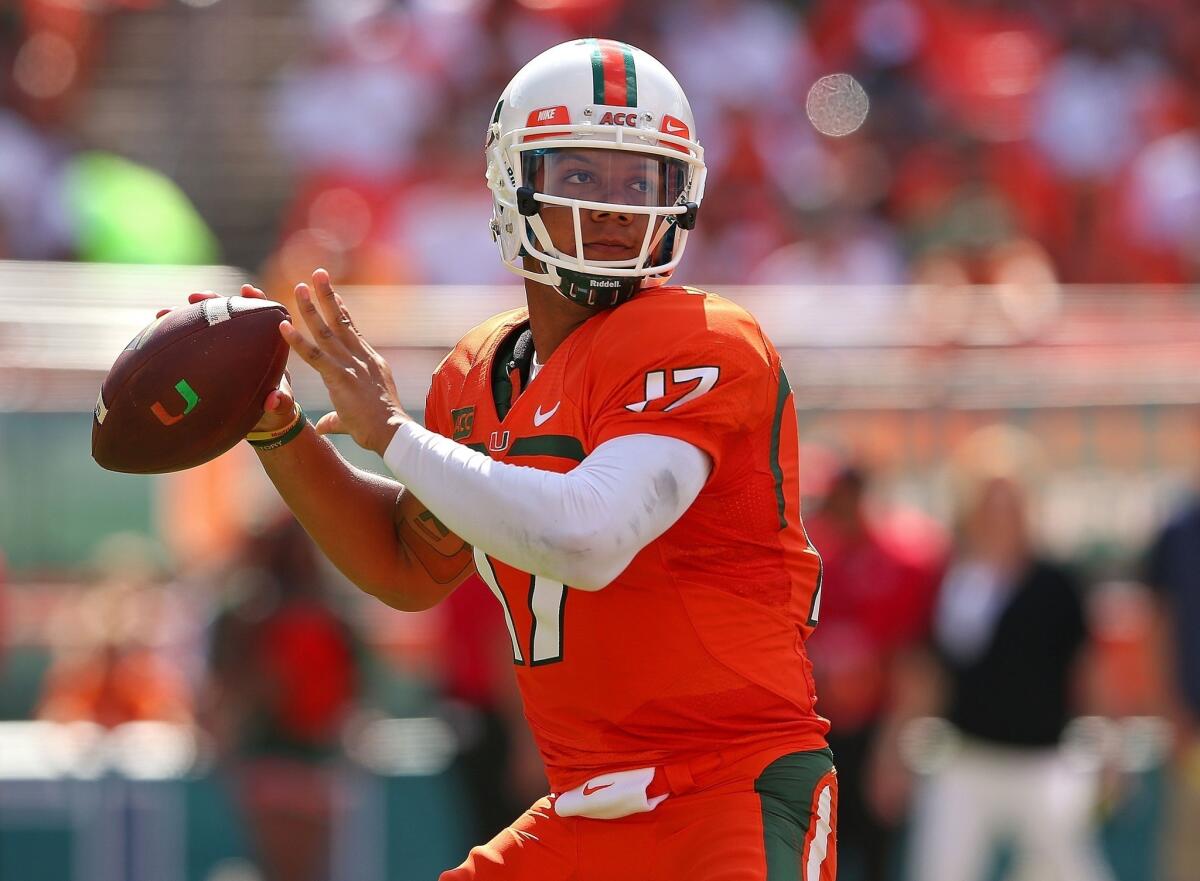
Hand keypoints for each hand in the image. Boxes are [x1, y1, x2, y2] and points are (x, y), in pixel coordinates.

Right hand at [157, 285, 295, 434]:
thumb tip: (274, 400)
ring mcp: (224, 350)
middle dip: (212, 302)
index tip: (246, 290)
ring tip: (164, 312)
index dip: (255, 299)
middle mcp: (244, 342)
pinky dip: (173, 340)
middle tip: (195, 296)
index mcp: (267, 346)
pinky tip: (154, 336)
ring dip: (185, 318)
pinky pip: (189, 347)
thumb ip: (281, 403)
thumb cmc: (276, 408)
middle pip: (228, 314)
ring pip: (205, 327)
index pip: (262, 315)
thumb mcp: (281, 407)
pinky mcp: (208, 361)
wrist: (261, 421)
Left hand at [282, 268, 410, 455]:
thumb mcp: (355, 419)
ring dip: (312, 308)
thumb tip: (323, 427)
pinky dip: (297, 340)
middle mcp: (361, 357)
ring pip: (327, 331)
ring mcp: (350, 365)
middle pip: (341, 321)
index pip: (353, 330)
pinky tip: (283, 326)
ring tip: (300, 287)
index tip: (334, 294)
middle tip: (317, 275)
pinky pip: (314, 355)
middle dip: (328, 296)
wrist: (392, 433)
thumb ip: (335, 419)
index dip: (342, 310)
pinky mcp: (340, 378)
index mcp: (369, 362)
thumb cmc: (379, 429)